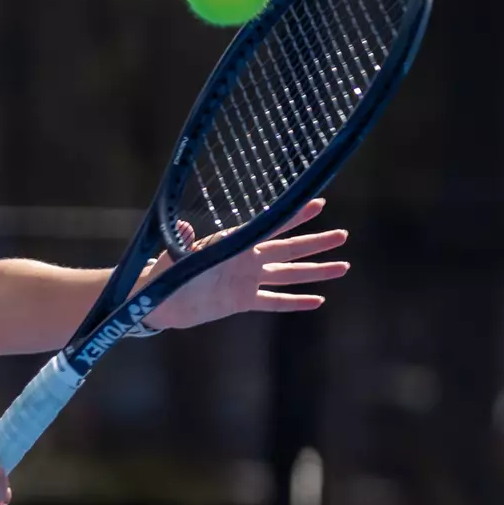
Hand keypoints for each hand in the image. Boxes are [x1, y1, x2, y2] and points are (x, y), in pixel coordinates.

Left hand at [138, 198, 348, 331]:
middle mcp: (244, 259)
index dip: (294, 215)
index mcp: (232, 243)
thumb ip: (183, 239)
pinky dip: (294, 302)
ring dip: (315, 271)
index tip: (319, 202)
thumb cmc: (166, 271)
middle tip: (343, 235)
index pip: (268, 226)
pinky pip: (274, 301)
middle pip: (288, 249)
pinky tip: (318, 299)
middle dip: (316, 243)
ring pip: (288, 274)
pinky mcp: (243, 301)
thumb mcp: (175, 253)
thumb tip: (184, 225)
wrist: (160, 300)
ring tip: (343, 266)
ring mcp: (247, 280)